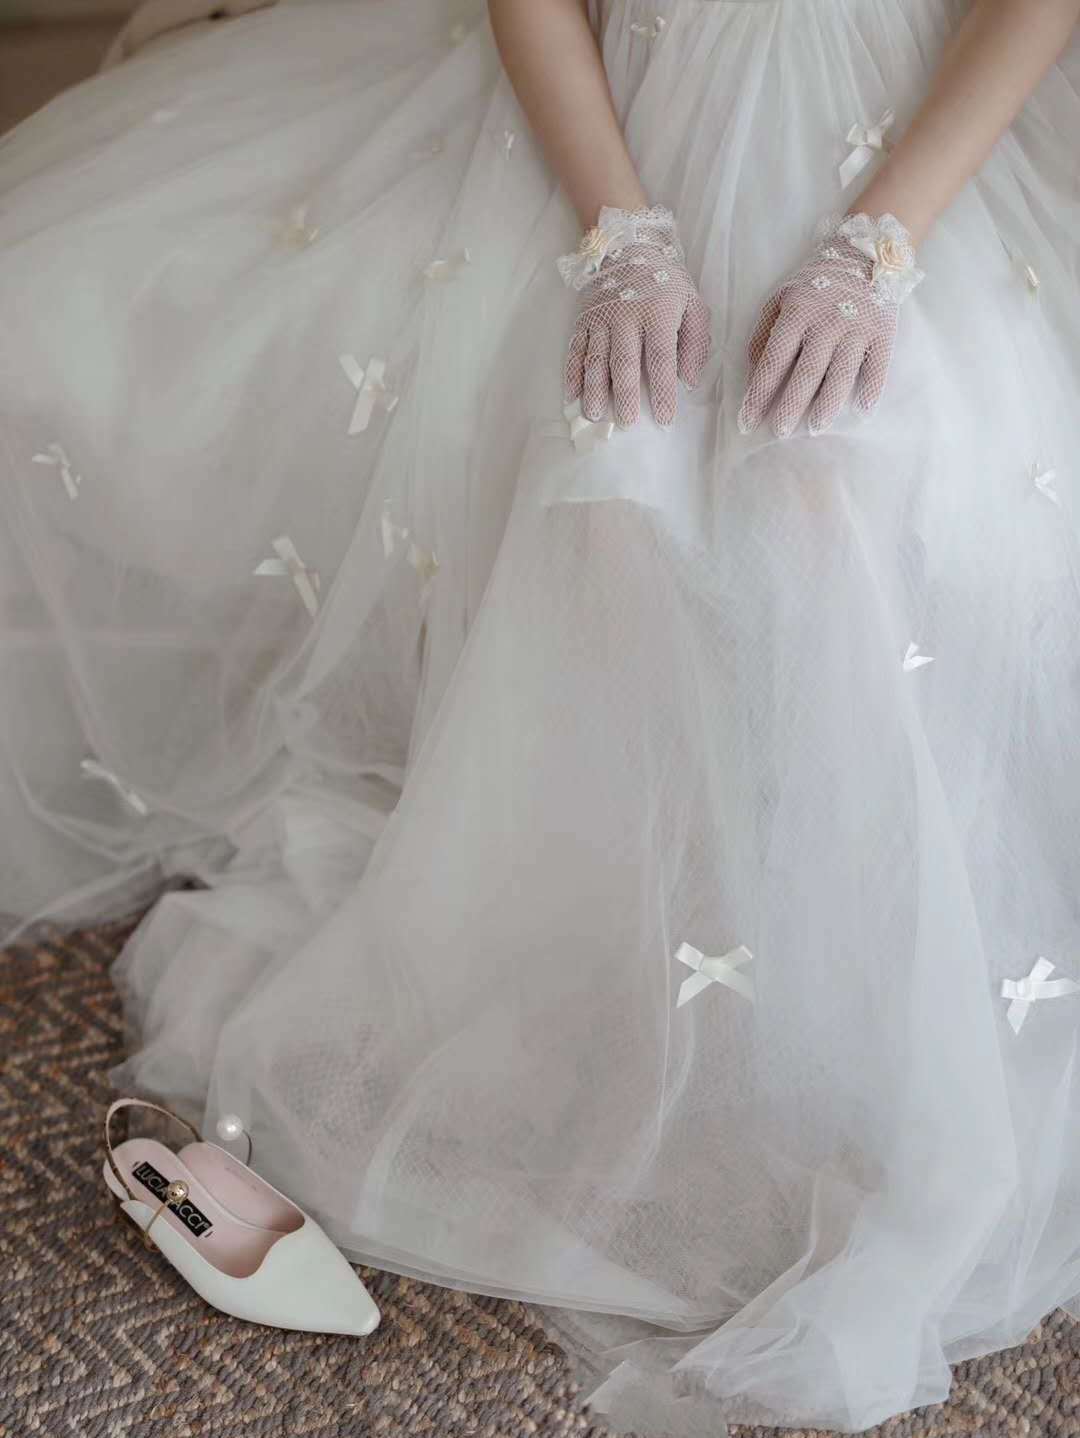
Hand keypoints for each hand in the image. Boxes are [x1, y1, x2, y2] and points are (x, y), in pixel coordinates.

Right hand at [560, 207, 711, 429]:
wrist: (628, 245)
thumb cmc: (665, 282)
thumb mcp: (692, 304)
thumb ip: (694, 342)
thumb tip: (688, 380)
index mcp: (657, 314)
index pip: (661, 358)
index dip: (663, 389)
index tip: (665, 417)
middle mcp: (626, 317)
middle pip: (624, 361)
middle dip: (625, 394)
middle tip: (626, 421)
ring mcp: (600, 319)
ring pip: (595, 359)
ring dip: (594, 389)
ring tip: (595, 415)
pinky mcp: (583, 320)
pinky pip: (575, 350)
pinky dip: (572, 374)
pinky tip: (572, 397)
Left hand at [738, 212, 922, 437]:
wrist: (865, 252)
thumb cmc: (816, 282)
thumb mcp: (782, 298)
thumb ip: (765, 333)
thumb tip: (754, 371)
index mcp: (797, 314)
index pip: (774, 360)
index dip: (759, 393)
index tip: (746, 421)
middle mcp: (827, 322)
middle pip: (807, 372)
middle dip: (790, 405)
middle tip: (779, 432)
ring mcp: (857, 327)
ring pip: (841, 373)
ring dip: (828, 404)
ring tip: (815, 428)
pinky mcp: (883, 331)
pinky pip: (878, 364)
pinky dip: (872, 387)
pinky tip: (863, 409)